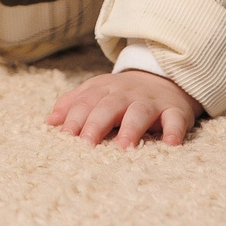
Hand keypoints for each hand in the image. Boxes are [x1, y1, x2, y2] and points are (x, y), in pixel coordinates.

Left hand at [46, 69, 201, 147]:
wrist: (163, 78)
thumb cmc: (123, 94)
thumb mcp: (97, 92)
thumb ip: (74, 104)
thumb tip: (50, 121)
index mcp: (104, 91)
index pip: (86, 103)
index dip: (75, 119)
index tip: (65, 136)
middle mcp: (126, 95)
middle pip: (109, 107)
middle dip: (96, 124)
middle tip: (87, 144)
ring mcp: (151, 102)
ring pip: (139, 112)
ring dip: (131, 129)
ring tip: (123, 146)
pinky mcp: (175, 111)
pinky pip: (175, 120)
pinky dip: (174, 131)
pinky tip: (171, 143)